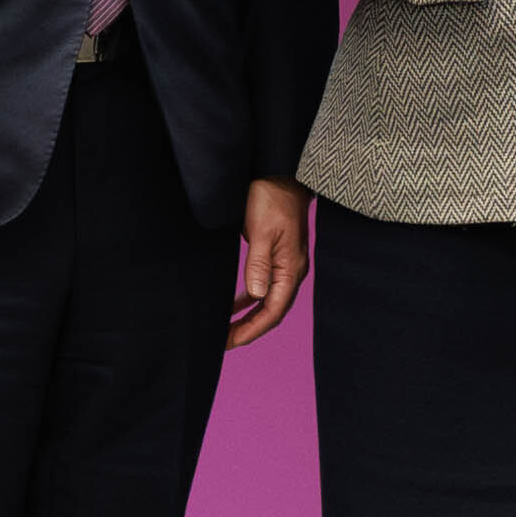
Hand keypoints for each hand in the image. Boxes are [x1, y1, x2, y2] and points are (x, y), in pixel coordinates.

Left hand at [227, 180, 311, 348]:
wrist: (281, 174)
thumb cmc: (272, 199)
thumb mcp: (262, 232)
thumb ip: (258, 265)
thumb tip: (254, 296)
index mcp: (291, 268)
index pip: (273, 311)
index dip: (252, 329)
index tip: (231, 341)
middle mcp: (292, 270)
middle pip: (272, 311)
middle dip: (249, 329)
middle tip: (223, 342)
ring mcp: (286, 264)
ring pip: (267, 301)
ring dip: (248, 317)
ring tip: (226, 329)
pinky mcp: (277, 257)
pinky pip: (264, 287)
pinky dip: (249, 300)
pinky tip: (234, 304)